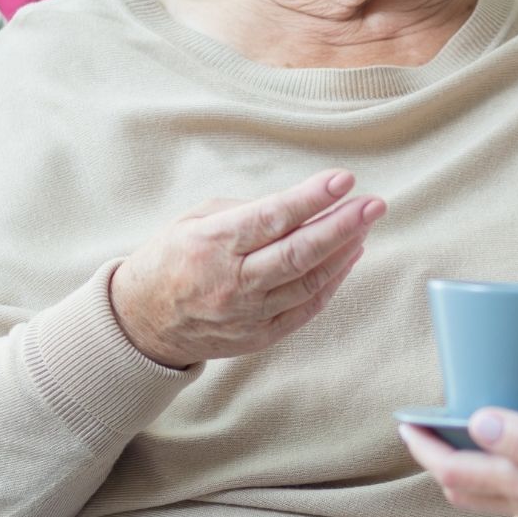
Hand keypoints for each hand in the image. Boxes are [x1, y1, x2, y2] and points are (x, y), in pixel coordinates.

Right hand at [109, 169, 385, 368]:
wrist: (143, 323)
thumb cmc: (170, 260)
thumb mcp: (194, 220)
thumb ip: (245, 212)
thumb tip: (299, 205)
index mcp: (212, 245)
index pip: (272, 218)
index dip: (311, 199)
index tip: (343, 180)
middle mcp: (232, 282)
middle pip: (299, 253)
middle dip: (342, 226)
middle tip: (374, 205)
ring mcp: (248, 314)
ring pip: (309, 282)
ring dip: (344, 252)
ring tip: (365, 226)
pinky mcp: (259, 336)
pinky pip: (306, 308)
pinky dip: (331, 282)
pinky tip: (348, 257)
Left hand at [397, 410, 517, 516]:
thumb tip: (479, 421)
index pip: (455, 470)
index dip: (425, 447)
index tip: (408, 423)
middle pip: (465, 487)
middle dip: (439, 459)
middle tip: (428, 430)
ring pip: (492, 496)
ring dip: (470, 469)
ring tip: (468, 437)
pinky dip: (506, 478)